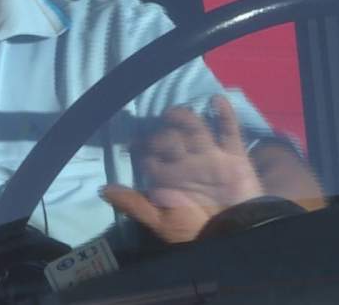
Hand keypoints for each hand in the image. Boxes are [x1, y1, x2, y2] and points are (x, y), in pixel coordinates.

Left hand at [102, 95, 263, 242]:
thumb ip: (133, 204)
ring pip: (194, 129)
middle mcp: (186, 162)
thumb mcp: (160, 221)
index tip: (133, 143)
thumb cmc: (195, 231)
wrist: (237, 237)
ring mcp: (210, 157)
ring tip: (176, 113)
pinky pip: (229, 131)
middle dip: (163, 134)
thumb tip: (102, 190)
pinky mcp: (234, 157)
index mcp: (167, 177)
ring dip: (185, 118)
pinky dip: (224, 115)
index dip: (140, 147)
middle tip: (160, 136)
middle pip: (170, 138)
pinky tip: (215, 100)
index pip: (148, 154)